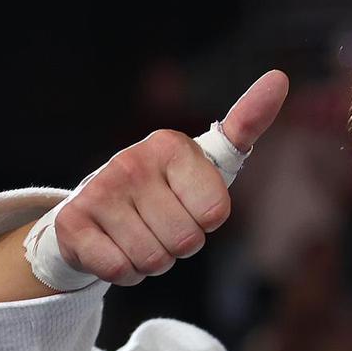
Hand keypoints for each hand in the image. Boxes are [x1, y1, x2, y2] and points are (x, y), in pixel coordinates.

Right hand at [53, 70, 288, 285]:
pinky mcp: (72, 224)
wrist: (96, 211)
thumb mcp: (208, 160)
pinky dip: (125, 272)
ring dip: (152, 261)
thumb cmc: (166, 189)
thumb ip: (247, 123)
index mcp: (170, 146)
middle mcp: (131, 161)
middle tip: (159, 224)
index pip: (215, 214)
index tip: (189, 204)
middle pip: (186, 243)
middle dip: (179, 246)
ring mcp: (99, 191)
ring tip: (137, 235)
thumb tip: (279, 78)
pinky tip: (113, 247)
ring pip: (153, 260)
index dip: (206, 222)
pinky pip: (120, 271)